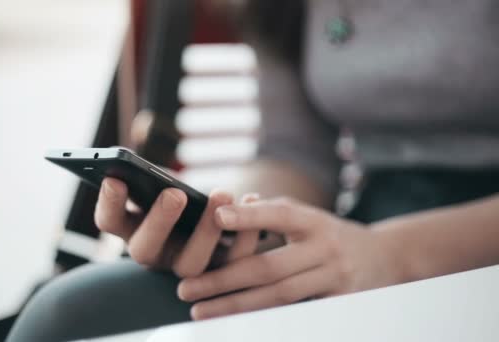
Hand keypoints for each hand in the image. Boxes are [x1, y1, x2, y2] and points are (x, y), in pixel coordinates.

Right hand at [94, 177, 259, 276]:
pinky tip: (251, 197)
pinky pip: (232, 259)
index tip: (114, 179)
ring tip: (222, 193)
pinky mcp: (219, 273)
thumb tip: (129, 165)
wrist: (212, 216)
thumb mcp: (159, 183)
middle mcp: (152, 253)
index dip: (109, 203)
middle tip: (174, 193)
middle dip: (159, 221)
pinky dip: (245, 233)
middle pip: (144, 250)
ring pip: (190, 264)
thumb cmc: (177, 193)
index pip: (109, 220)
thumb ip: (144, 178)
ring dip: (207, 231)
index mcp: (129, 227)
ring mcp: (183, 267)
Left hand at [177, 197, 398, 319]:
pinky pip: (298, 314)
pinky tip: (237, 324)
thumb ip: (270, 216)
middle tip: (186, 288)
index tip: (217, 216)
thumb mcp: (307, 217)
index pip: (280, 214)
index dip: (250, 216)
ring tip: (201, 311)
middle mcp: (327, 248)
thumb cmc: (330, 234)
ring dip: (237, 306)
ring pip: (280, 296)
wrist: (386, 257)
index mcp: (315, 221)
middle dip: (224, 279)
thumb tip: (223, 216)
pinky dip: (266, 319)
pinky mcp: (342, 304)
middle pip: (270, 267)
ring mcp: (336, 279)